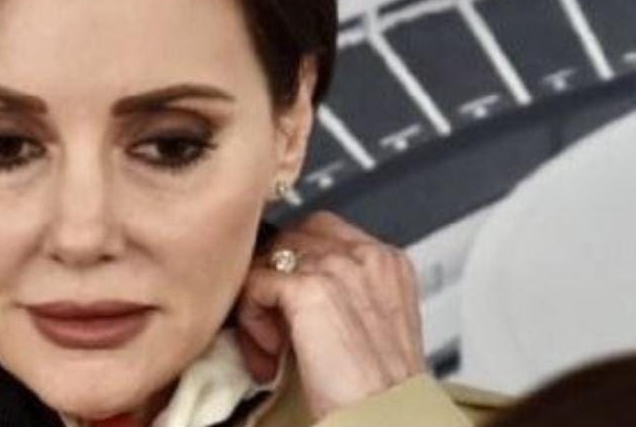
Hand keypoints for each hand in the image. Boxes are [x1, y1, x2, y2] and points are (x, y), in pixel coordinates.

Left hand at [233, 211, 426, 420]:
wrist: (386, 417)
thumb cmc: (378, 387)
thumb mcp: (371, 322)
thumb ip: (342, 291)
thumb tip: (291, 282)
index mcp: (387, 261)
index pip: (319, 231)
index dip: (294, 268)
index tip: (291, 308)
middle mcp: (366, 255)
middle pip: (289, 240)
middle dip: (274, 283)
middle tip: (275, 330)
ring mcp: (337, 267)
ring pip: (268, 259)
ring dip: (260, 303)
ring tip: (272, 346)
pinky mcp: (308, 289)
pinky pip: (255, 282)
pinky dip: (252, 318)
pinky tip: (270, 351)